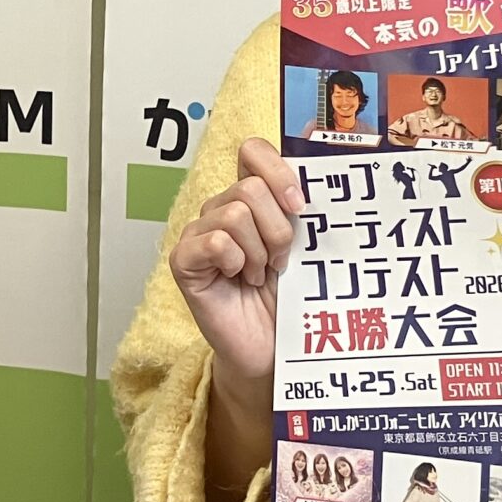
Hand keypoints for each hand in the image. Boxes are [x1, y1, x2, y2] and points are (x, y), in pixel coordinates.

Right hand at [170, 138, 299, 399]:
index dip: (278, 170)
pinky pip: (214, 241)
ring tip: (259, 275)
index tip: (299, 206)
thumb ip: (303, 212)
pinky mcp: (184, 261)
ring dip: (258, 251)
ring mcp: (199, 234)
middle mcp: (221, 210)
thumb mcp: (305, 248)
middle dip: (278, 229)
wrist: (271, 350)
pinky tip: (239, 281)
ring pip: (235, 213)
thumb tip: (317, 173)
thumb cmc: (287, 299)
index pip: (253, 151)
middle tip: (280, 261)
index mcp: (251, 200)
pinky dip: (236, 262)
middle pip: (250, 187)